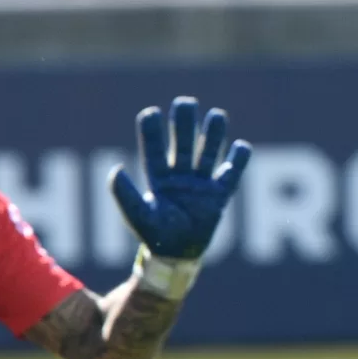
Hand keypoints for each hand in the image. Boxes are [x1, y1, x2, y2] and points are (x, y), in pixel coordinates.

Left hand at [109, 96, 250, 261]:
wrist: (177, 256)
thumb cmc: (154, 236)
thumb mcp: (136, 215)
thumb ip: (124, 194)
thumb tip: (116, 169)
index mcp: (158, 178)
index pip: (155, 149)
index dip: (153, 131)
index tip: (151, 113)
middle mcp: (180, 176)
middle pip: (184, 143)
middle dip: (185, 123)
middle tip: (186, 103)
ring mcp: (200, 184)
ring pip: (208, 153)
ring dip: (213, 135)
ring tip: (216, 115)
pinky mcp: (218, 196)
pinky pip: (230, 174)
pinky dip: (237, 161)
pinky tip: (241, 146)